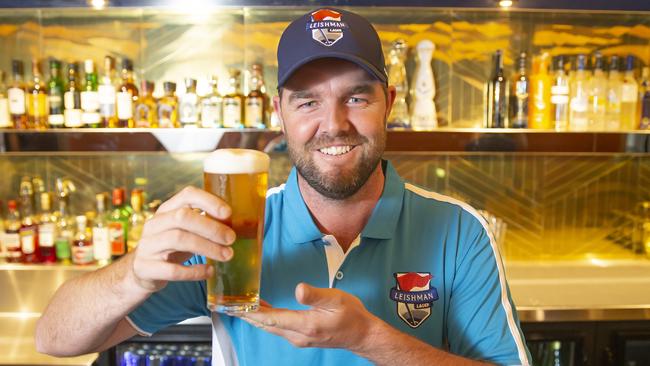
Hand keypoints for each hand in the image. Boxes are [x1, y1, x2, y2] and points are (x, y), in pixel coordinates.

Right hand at [131, 186, 235, 292]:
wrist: (142, 273)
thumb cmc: (171, 248)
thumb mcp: (184, 231)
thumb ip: (204, 223)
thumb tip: (238, 223)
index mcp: (166, 210)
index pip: (187, 195)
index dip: (208, 201)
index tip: (228, 213)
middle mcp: (154, 224)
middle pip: (182, 217)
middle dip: (211, 227)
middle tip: (231, 239)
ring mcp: (147, 246)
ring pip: (178, 240)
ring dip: (207, 247)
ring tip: (226, 255)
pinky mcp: (146, 268)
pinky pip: (172, 270)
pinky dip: (194, 271)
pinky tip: (209, 272)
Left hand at [238, 283, 378, 351]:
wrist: (361, 334)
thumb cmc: (351, 315)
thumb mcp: (336, 299)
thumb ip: (315, 295)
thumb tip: (298, 289)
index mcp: (305, 325)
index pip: (271, 318)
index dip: (251, 312)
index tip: (234, 306)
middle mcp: (298, 335)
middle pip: (265, 325)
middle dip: (246, 315)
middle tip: (227, 305)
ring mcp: (298, 338)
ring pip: (270, 327)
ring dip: (254, 317)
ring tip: (238, 307)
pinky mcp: (300, 337)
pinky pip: (277, 328)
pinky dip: (265, 319)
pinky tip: (260, 311)